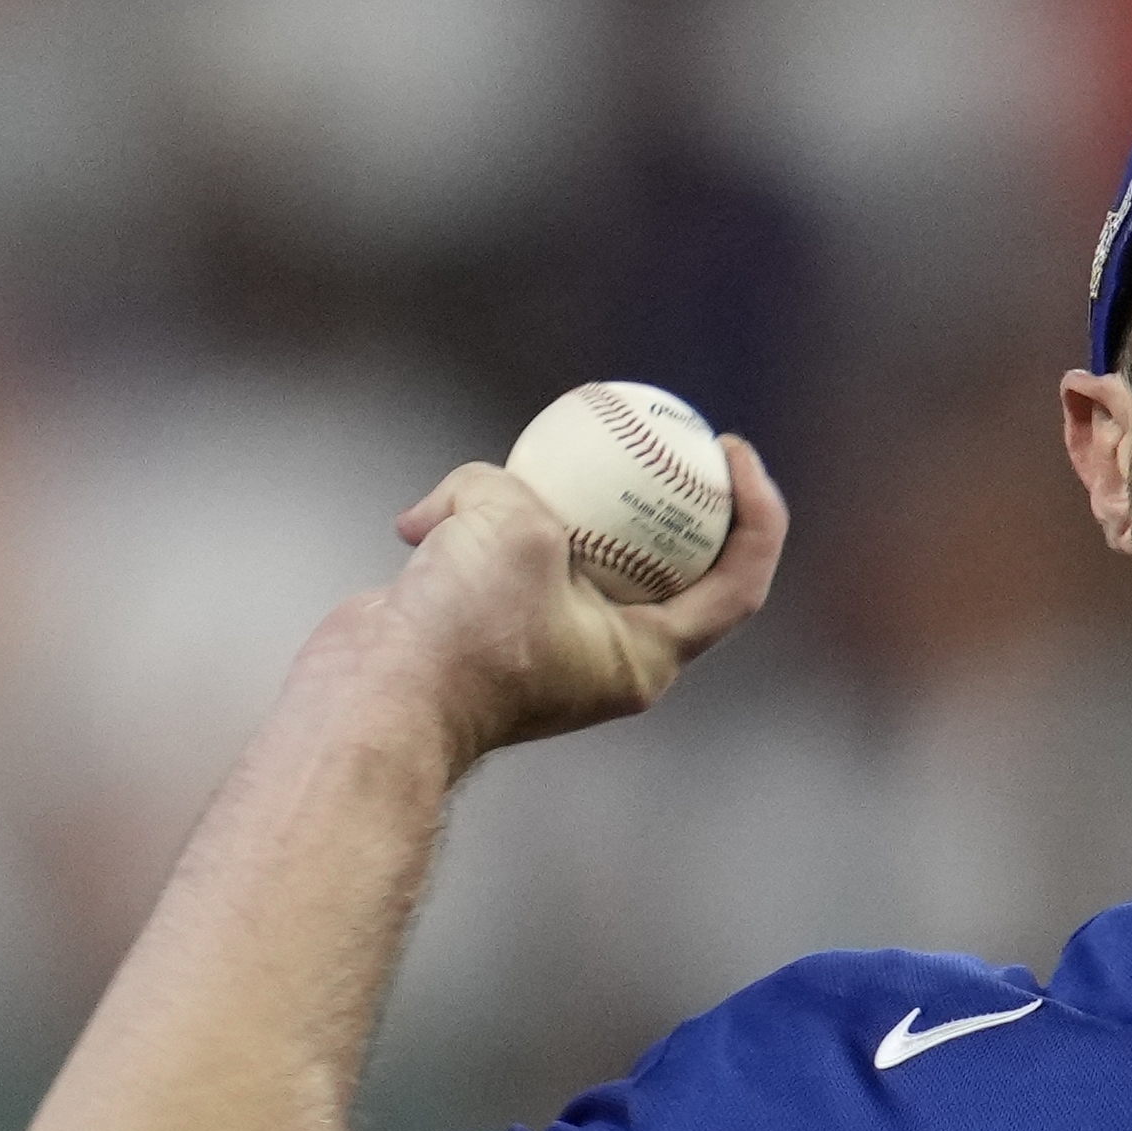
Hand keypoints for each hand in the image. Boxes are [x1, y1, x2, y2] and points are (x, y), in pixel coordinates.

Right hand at [300, 435, 790, 772]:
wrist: (373, 702)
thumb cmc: (463, 633)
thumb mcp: (515, 527)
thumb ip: (522, 487)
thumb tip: (482, 492)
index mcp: (645, 657)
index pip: (737, 587)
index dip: (757, 516)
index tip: (732, 450)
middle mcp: (605, 655)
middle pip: (666, 564)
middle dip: (670, 495)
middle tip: (665, 428)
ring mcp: (546, 641)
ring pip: (570, 552)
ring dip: (547, 501)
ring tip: (542, 447)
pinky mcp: (485, 629)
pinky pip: (498, 558)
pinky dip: (469, 527)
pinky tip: (428, 514)